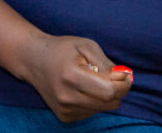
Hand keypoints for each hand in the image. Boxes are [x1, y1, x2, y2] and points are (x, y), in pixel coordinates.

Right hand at [19, 34, 133, 122]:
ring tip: (92, 79)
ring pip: (102, 108)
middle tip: (115, 76)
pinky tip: (82, 88)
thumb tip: (124, 78)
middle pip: (109, 103)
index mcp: (72, 76)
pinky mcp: (64, 117)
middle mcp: (67, 97)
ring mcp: (64, 109)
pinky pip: (92, 112)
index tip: (126, 74)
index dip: (124, 84)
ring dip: (105, 95)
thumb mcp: (86, 45)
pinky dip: (94, 101)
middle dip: (119, 90)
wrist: (34, 61)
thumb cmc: (63, 50)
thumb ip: (106, 63)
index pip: (109, 91)